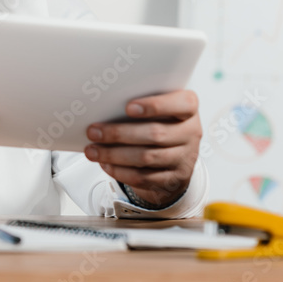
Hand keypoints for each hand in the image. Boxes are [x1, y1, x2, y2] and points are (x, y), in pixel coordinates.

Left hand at [84, 90, 201, 207]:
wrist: (174, 152)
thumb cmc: (157, 119)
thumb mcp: (155, 107)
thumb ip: (137, 103)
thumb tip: (100, 106)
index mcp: (188, 108)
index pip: (181, 104)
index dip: (155, 106)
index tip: (128, 107)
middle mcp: (191, 132)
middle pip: (155, 134)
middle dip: (119, 133)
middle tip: (93, 132)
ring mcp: (185, 157)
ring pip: (147, 158)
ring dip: (114, 155)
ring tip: (92, 151)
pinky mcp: (175, 179)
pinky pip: (145, 177)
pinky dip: (121, 172)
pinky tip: (105, 165)